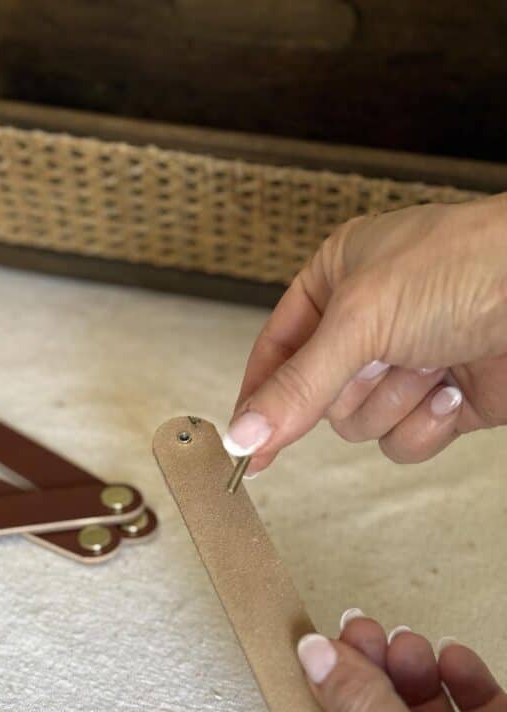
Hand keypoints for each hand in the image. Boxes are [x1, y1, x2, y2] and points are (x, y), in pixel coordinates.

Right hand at [225, 194, 506, 470]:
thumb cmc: (470, 265)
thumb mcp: (362, 320)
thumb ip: (298, 386)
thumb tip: (245, 433)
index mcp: (336, 280)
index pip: (275, 351)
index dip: (258, 397)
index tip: (243, 445)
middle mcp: (368, 324)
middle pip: (319, 399)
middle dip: (355, 387)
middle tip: (385, 356)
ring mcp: (406, 365)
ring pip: (361, 425)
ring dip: (396, 402)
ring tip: (432, 360)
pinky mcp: (442, 402)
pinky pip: (404, 442)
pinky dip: (427, 424)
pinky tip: (454, 386)